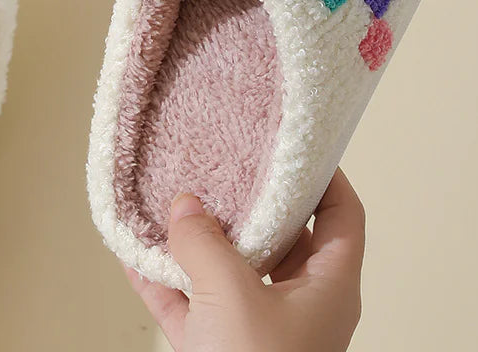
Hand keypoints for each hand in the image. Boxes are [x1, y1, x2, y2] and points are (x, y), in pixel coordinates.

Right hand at [125, 168, 364, 351]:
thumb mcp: (233, 297)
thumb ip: (205, 243)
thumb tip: (184, 206)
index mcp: (326, 286)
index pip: (343, 214)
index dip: (325, 175)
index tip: (296, 146)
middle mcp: (298, 303)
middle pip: (281, 236)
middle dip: (247, 203)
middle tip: (221, 165)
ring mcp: (258, 328)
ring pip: (231, 270)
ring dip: (198, 241)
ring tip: (172, 204)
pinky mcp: (220, 349)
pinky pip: (193, 304)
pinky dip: (166, 281)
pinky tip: (134, 254)